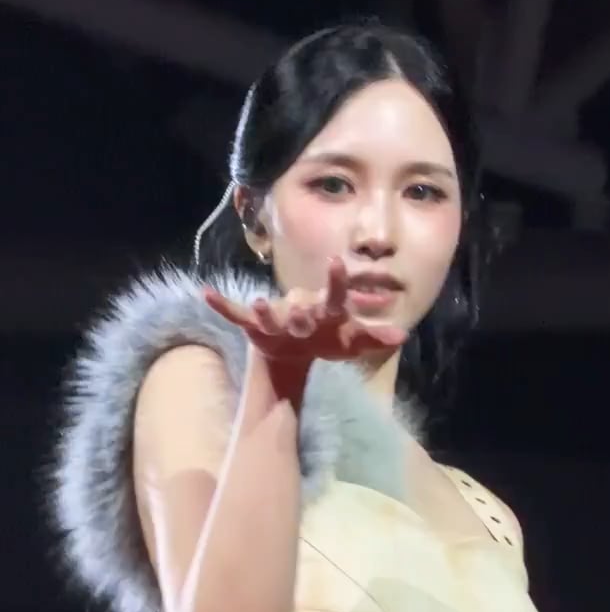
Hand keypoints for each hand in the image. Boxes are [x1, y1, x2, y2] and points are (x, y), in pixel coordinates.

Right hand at [203, 257, 405, 363]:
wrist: (296, 348)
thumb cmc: (326, 337)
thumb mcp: (350, 341)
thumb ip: (373, 337)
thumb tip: (401, 336)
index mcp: (325, 308)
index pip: (335, 294)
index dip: (336, 281)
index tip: (338, 263)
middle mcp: (300, 308)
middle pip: (301, 309)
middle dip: (300, 311)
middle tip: (301, 312)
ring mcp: (276, 315)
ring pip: (270, 313)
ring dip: (264, 310)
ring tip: (260, 304)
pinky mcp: (254, 325)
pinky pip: (236, 314)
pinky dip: (222, 305)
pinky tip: (207, 294)